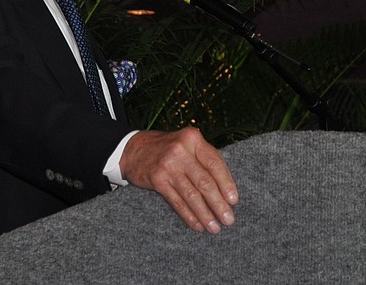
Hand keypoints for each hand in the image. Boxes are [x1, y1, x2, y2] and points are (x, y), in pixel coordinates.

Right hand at [119, 127, 238, 232]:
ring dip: (205, 214)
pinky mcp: (157, 179)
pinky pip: (177, 201)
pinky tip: (197, 225)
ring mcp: (168, 165)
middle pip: (205, 182)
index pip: (215, 163)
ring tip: (214, 227)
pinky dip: (189, 215)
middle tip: (228, 219)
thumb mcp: (185, 144)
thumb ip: (203, 159)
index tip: (234, 200)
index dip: (226, 183)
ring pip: (192, 195)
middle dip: (219, 204)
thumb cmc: (166, 149)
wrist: (132, 149)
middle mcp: (181, 150)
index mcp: (192, 138)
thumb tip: (226, 188)